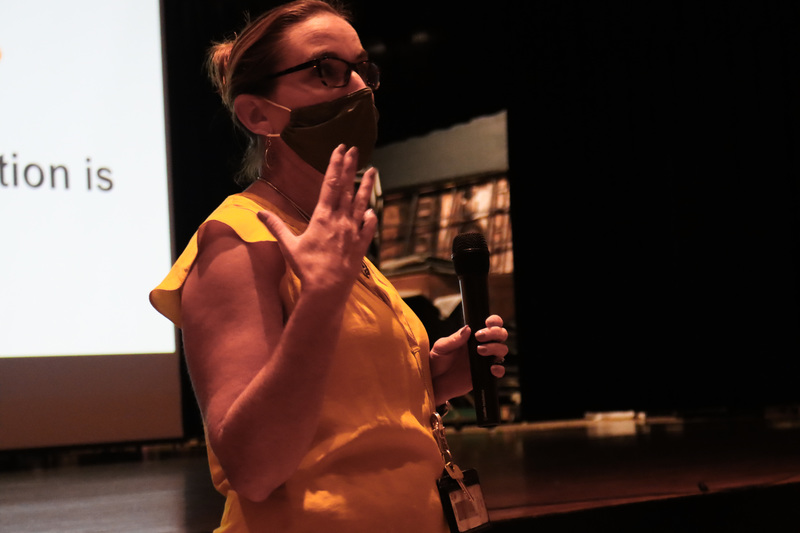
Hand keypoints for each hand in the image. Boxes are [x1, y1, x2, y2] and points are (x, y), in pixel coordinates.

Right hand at [257, 145, 377, 296]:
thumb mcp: (288, 246)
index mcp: (322, 217)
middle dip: (350, 168)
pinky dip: (370, 218)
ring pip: (361, 203)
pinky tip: (371, 210)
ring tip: (373, 170)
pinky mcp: (361, 245)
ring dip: (366, 186)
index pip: (330, 184)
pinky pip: (368, 228)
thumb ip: (276, 227)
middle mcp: (340, 220)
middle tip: (355, 150)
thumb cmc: (307, 268)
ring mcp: (353, 232)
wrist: (327, 290)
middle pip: (346, 189)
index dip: (335, 165)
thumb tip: (258, 213)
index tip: (339, 149)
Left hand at [429, 315, 508, 403]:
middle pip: (500, 335)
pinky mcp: (485, 375)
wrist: (434, 382)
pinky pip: (499, 371)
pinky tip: (491, 368)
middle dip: (495, 333)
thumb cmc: (436, 362)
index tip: (487, 323)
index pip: (490, 325)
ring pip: (502, 350)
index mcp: (472, 337)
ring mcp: (484, 361)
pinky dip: (499, 369)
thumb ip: (454, 339)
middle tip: (480, 337)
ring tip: (480, 351)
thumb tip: (467, 329)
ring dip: (495, 348)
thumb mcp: (441, 347)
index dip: (494, 321)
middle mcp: (481, 346)